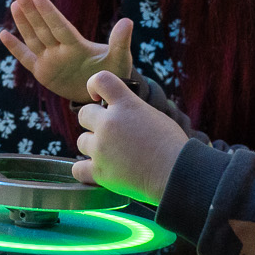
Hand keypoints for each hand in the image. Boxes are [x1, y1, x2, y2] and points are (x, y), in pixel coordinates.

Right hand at [0, 0, 133, 104]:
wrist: (102, 92)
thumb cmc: (112, 72)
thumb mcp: (119, 58)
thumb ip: (120, 41)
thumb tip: (128, 21)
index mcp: (77, 45)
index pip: (60, 27)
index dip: (49, 13)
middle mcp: (60, 49)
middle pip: (43, 29)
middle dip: (31, 12)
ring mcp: (50, 60)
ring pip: (33, 39)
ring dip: (23, 23)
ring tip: (14, 4)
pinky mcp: (43, 72)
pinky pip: (26, 58)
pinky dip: (15, 48)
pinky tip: (3, 34)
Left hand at [73, 70, 187, 205]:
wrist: (176, 174)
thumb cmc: (172, 146)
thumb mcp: (154, 116)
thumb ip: (132, 110)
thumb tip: (121, 112)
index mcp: (125, 104)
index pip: (100, 80)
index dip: (94, 85)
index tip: (98, 97)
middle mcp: (109, 123)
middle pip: (83, 114)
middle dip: (94, 122)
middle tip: (110, 134)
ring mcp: (101, 148)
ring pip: (81, 141)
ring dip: (93, 146)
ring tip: (112, 155)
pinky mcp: (99, 172)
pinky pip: (77, 168)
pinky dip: (85, 170)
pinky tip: (95, 170)